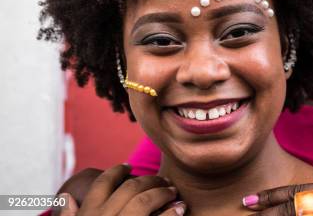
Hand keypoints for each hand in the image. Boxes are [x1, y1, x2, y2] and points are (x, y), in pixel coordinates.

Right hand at [55, 164, 185, 214]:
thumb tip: (66, 196)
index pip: (103, 184)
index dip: (116, 171)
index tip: (128, 166)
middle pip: (130, 188)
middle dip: (149, 180)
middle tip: (162, 179)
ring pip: (145, 200)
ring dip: (163, 192)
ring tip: (174, 192)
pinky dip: (172, 212)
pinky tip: (180, 209)